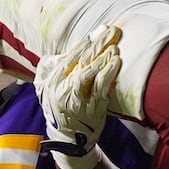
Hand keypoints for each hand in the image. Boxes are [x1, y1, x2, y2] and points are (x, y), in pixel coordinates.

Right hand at [34, 24, 121, 168]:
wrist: (67, 139)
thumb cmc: (61, 107)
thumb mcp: (51, 86)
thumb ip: (58, 66)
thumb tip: (75, 46)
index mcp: (53, 81)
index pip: (70, 56)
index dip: (86, 42)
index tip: (100, 29)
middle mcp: (63, 89)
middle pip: (81, 61)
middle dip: (97, 44)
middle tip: (112, 31)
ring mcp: (77, 100)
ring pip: (89, 74)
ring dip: (103, 58)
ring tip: (114, 46)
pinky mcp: (92, 109)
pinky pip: (101, 88)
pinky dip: (109, 73)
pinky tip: (116, 62)